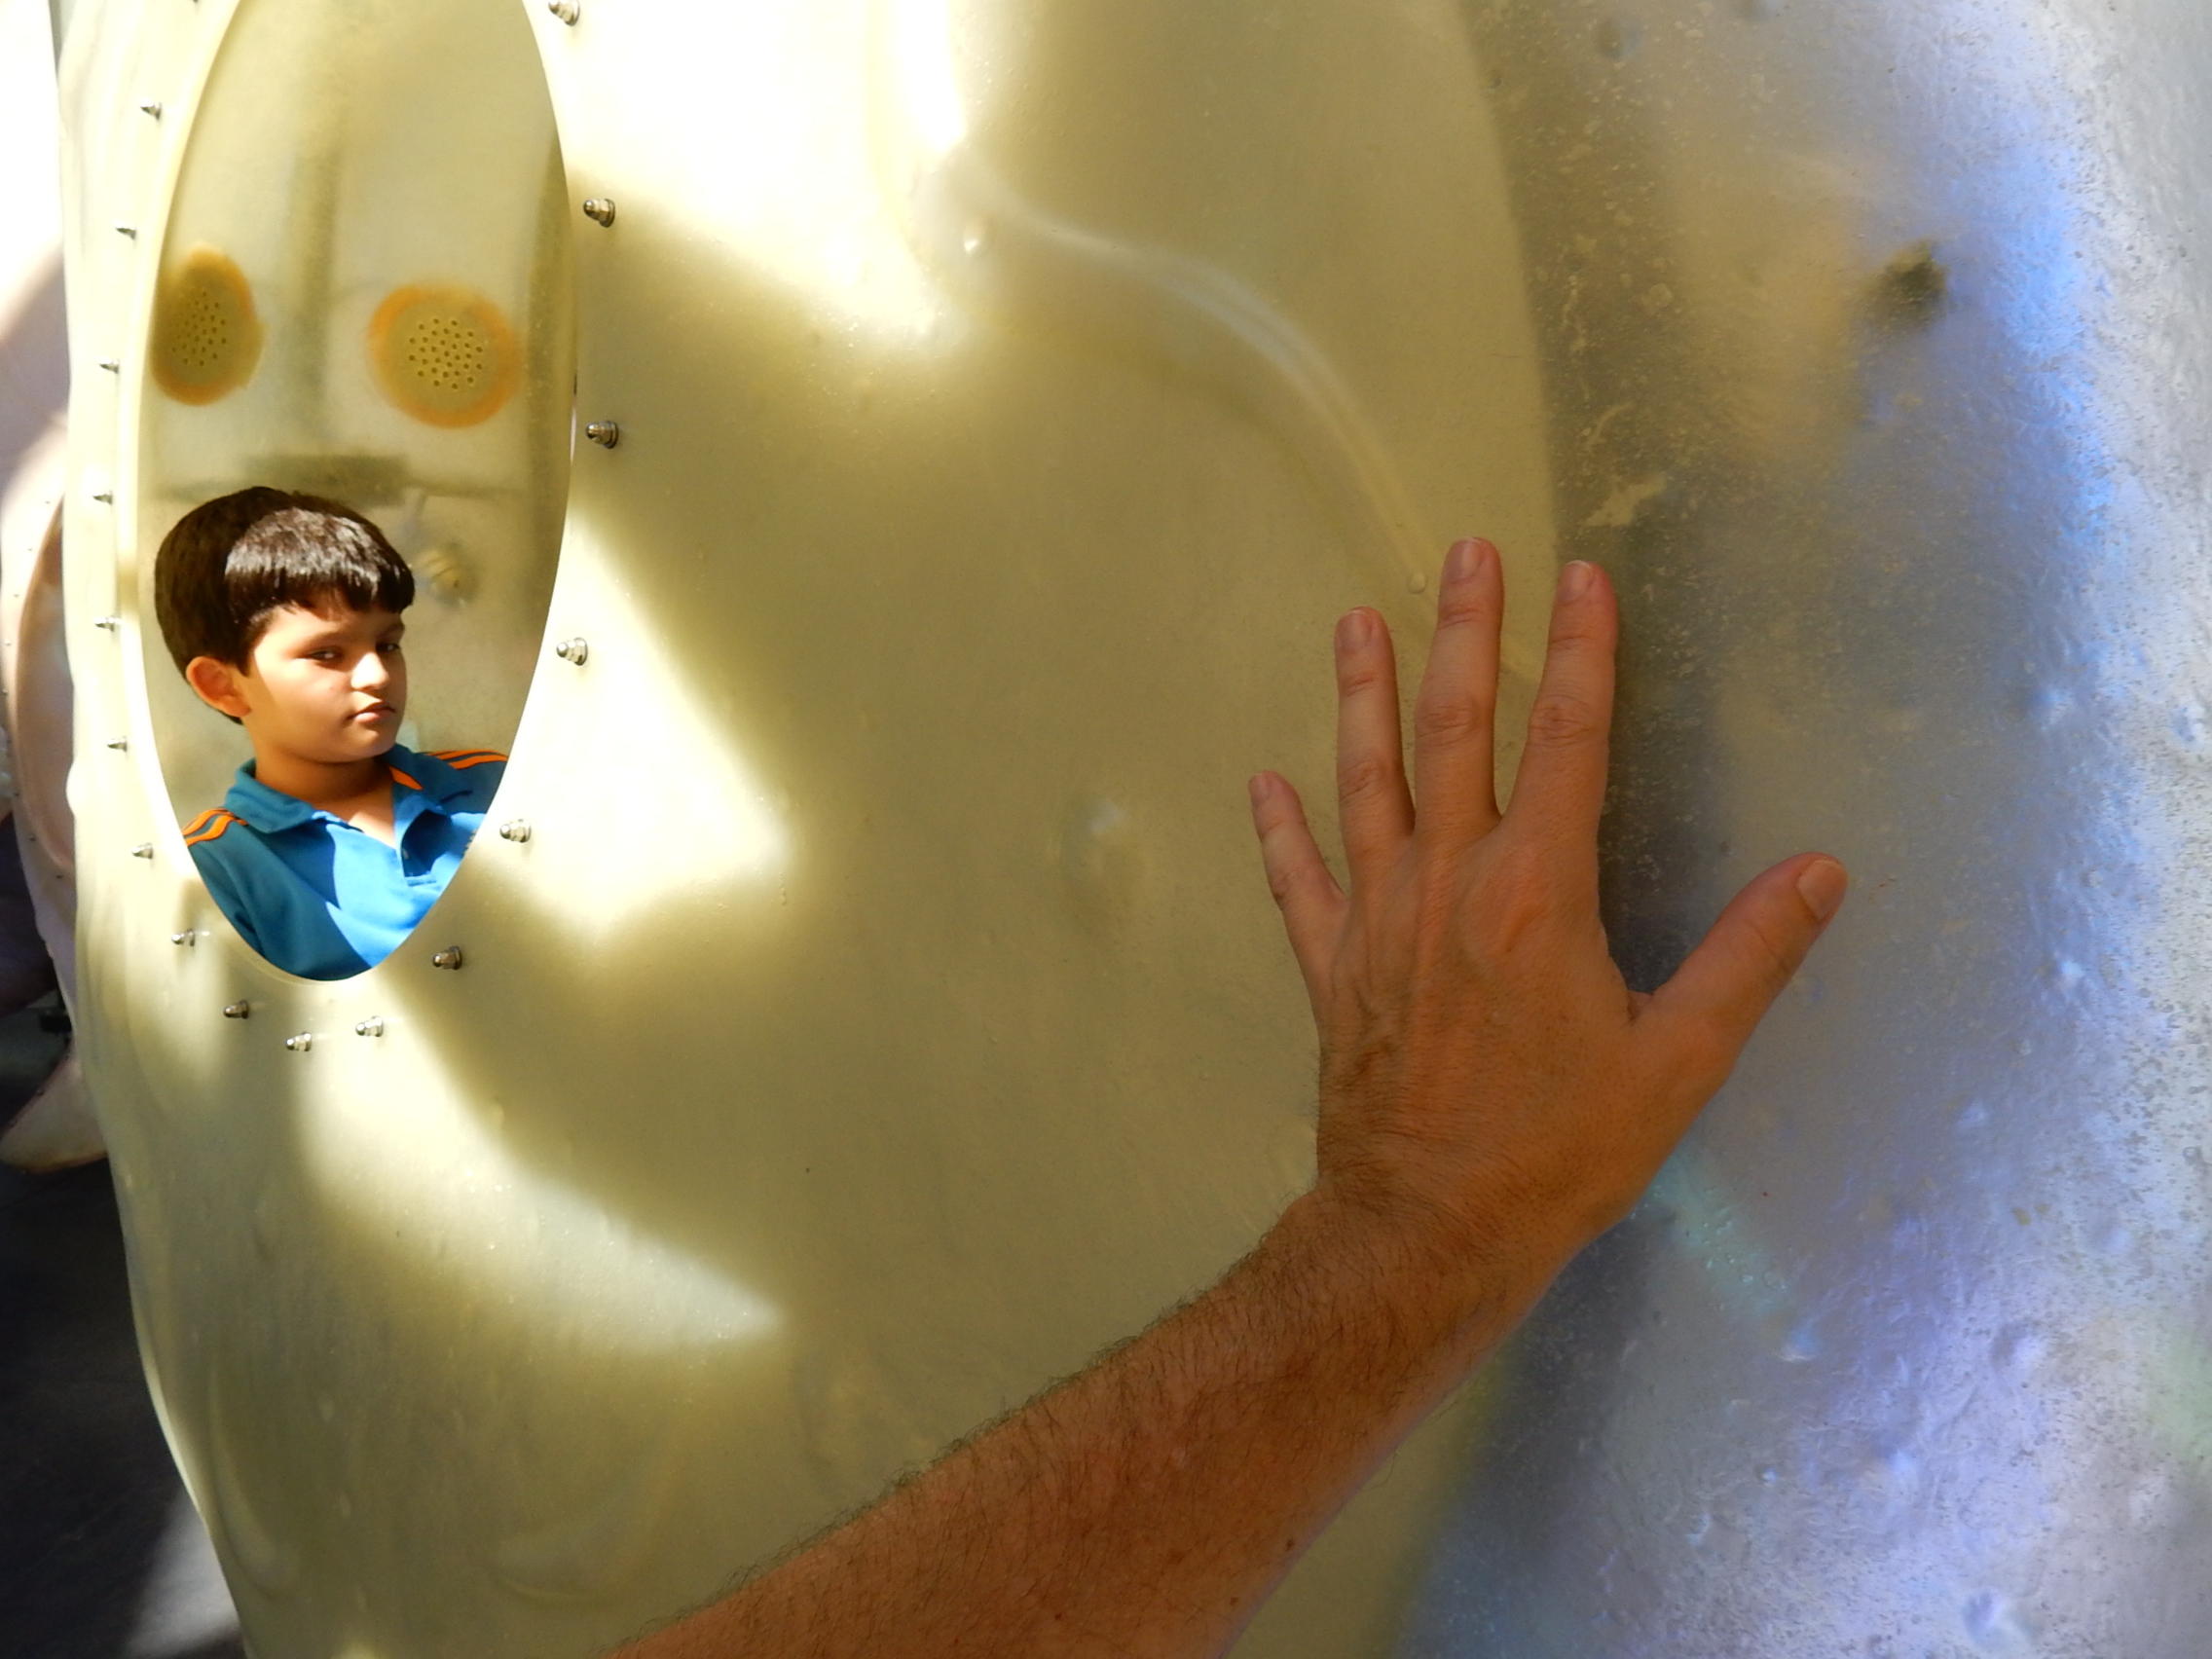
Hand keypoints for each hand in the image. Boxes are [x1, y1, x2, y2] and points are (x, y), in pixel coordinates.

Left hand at [1249, 541, 1845, 1294]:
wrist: (1424, 1232)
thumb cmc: (1558, 1153)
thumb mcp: (1678, 1063)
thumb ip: (1748, 959)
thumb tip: (1821, 870)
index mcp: (1538, 891)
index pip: (1567, 740)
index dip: (1579, 651)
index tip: (1581, 573)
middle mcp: (1448, 882)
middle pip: (1454, 731)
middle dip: (1464, 634)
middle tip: (1464, 550)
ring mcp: (1377, 920)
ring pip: (1364, 783)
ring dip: (1361, 697)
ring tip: (1355, 620)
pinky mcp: (1332, 968)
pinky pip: (1298, 884)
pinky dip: (1280, 833)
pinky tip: (1262, 783)